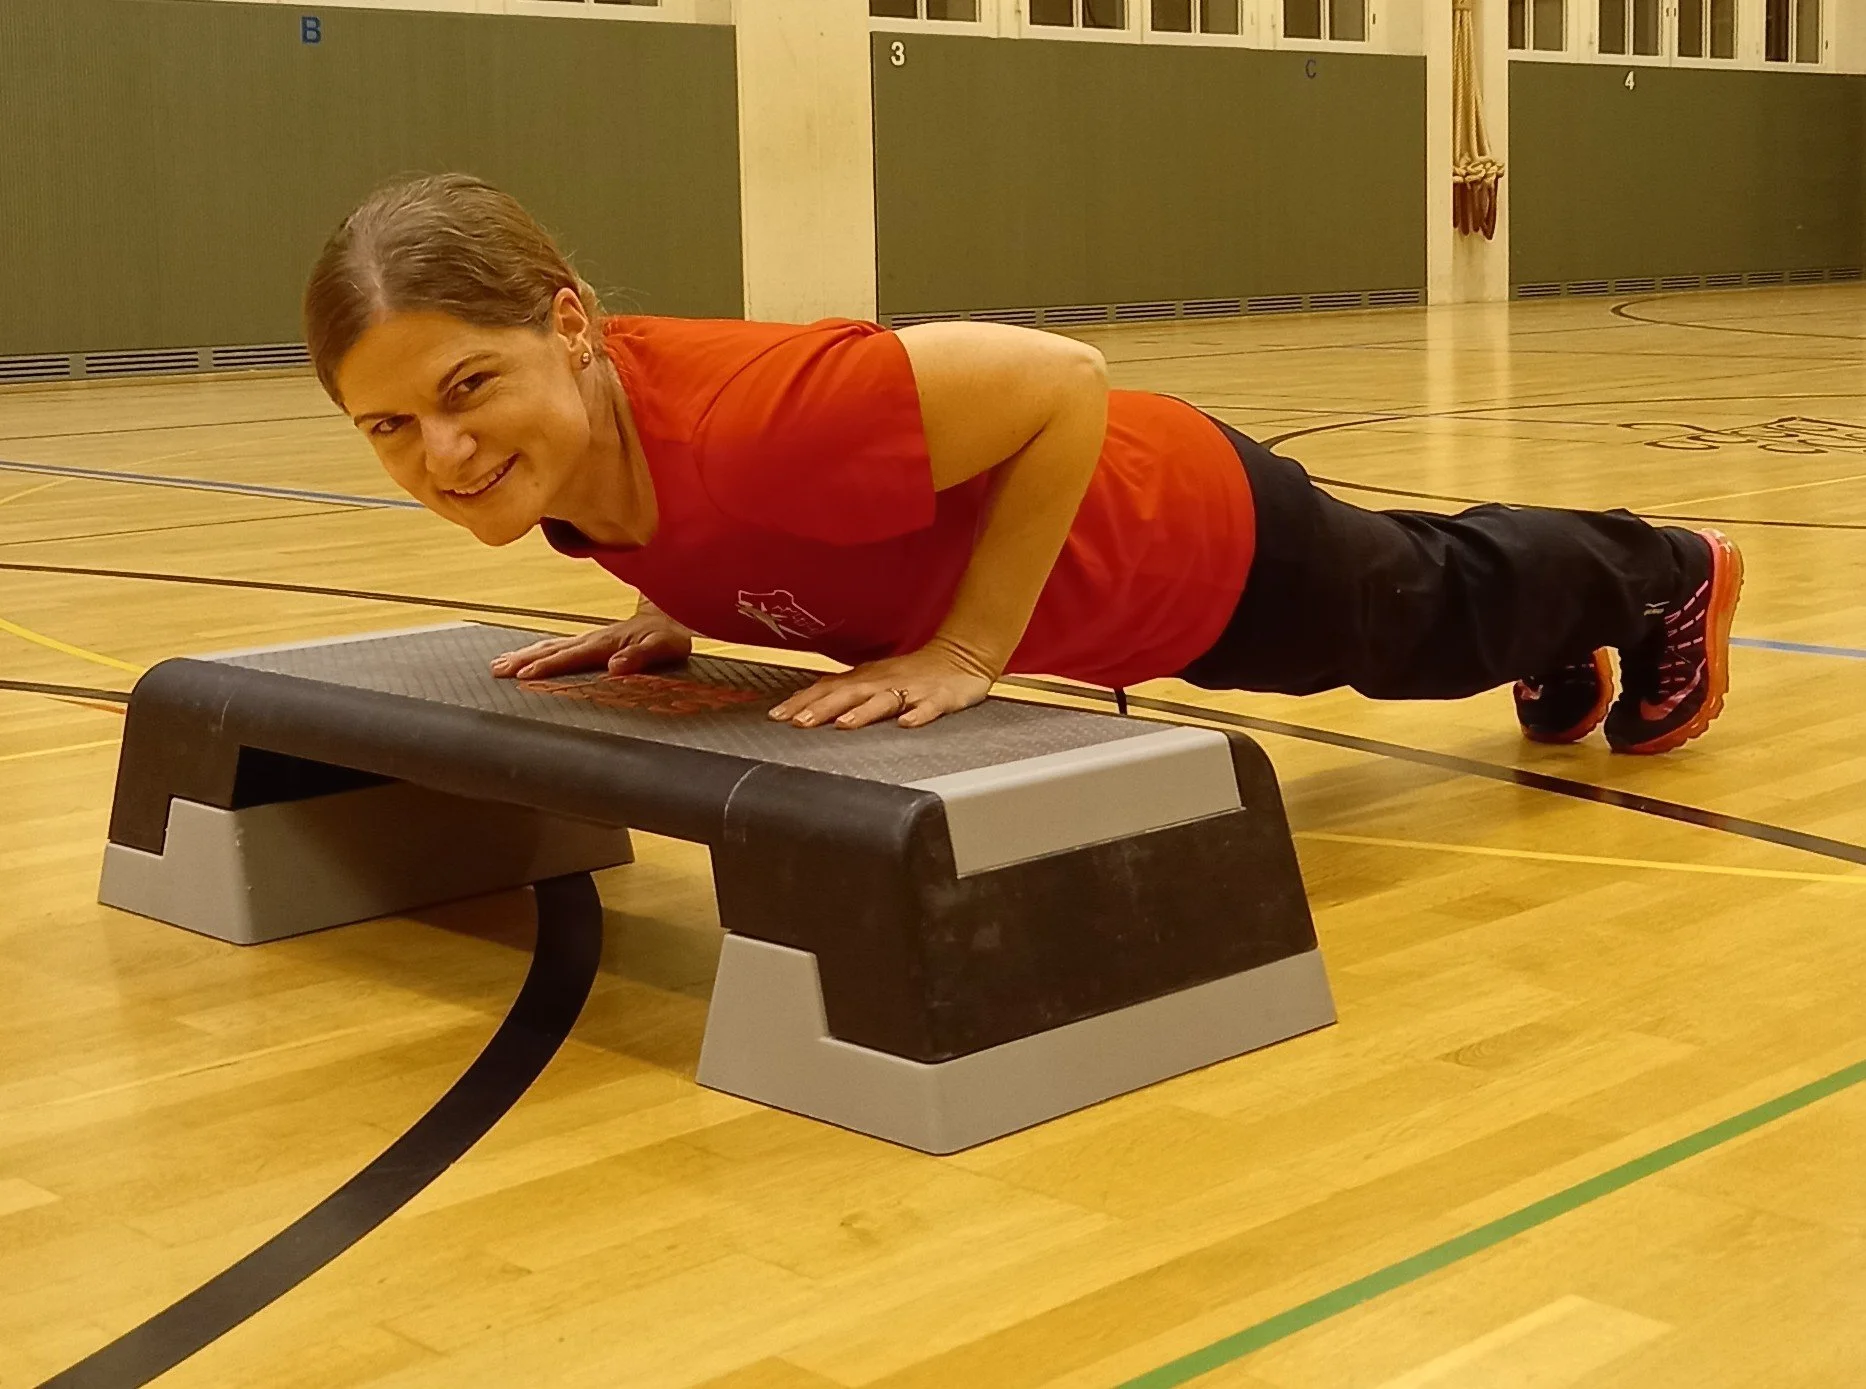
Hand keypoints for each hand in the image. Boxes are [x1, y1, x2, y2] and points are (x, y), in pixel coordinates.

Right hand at [490, 614, 693, 680]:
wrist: (674, 614)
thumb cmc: (670, 635)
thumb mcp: (664, 647)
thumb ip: (641, 656)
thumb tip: (616, 666)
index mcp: (606, 643)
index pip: (571, 656)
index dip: (547, 666)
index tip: (523, 675)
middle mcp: (593, 638)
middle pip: (552, 649)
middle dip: (523, 660)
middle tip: (496, 670)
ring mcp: (590, 638)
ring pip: (551, 645)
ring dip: (525, 654)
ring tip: (498, 664)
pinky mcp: (591, 640)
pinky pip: (559, 645)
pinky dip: (538, 651)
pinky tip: (525, 657)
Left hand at [768, 643, 993, 730]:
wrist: (961, 655)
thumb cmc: (914, 671)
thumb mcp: (874, 678)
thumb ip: (844, 692)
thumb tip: (806, 707)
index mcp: (866, 678)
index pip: (827, 688)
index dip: (801, 702)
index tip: (776, 717)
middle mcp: (883, 682)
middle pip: (848, 694)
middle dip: (822, 708)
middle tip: (799, 723)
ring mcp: (911, 690)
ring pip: (883, 700)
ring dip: (863, 712)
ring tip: (844, 724)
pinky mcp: (939, 698)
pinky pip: (928, 707)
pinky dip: (917, 714)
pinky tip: (907, 724)